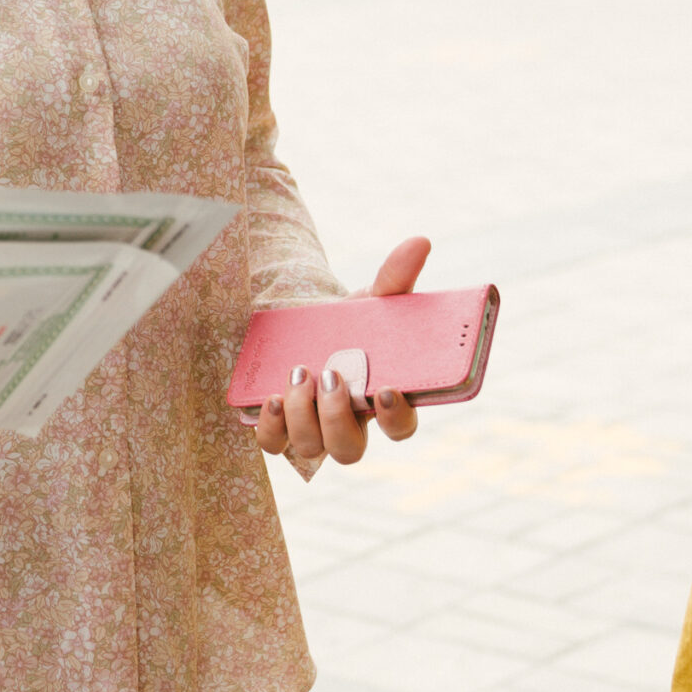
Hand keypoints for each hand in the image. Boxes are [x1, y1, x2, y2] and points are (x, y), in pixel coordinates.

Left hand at [252, 238, 428, 465]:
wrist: (305, 326)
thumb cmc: (350, 324)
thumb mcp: (373, 300)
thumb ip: (396, 278)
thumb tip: (420, 242)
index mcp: (384, 401)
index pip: (402, 428)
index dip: (397, 418)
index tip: (387, 388)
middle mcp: (350, 425)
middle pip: (350, 450)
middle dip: (337, 418)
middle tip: (332, 375)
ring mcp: (314, 431)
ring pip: (312, 448)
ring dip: (303, 415)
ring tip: (299, 371)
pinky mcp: (280, 427)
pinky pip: (274, 444)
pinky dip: (271, 427)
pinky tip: (271, 397)